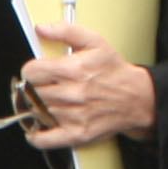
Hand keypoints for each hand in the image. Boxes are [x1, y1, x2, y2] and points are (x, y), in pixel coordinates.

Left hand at [20, 22, 156, 146]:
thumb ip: (66, 31)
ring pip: (37, 112)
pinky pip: (45, 140)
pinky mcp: (77, 134)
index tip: (37, 71)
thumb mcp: (95, 42)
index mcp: (73, 69)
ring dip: (38, 108)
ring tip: (51, 101)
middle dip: (35, 88)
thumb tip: (41, 28)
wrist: (136, 98)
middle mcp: (72, 94)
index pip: (31, 72)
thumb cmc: (114, 71)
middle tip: (45, 86)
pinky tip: (37, 128)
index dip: (32, 70)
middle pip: (32, 93)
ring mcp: (73, 116)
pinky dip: (36, 136)